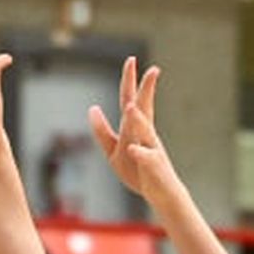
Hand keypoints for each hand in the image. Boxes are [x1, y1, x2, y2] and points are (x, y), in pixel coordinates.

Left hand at [85, 57, 181, 203]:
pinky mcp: (154, 167)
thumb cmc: (138, 172)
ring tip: (131, 107)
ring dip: (138, 120)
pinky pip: (146, 159)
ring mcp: (151, 149)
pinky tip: (133, 149)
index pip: (131, 100)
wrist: (160, 194)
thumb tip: (92, 108)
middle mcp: (146, 135)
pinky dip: (140, 154)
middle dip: (145, 90)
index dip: (129, 81)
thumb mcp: (113, 150)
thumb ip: (102, 131)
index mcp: (136, 129)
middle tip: (152, 69)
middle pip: (144, 109)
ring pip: (145, 132)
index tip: (131, 59)